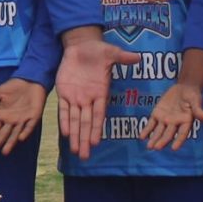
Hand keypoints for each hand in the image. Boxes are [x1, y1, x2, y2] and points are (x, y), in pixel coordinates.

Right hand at [0, 78, 46, 155]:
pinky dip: (25, 132)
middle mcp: (11, 120)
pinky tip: (20, 138)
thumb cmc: (14, 86)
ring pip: (15, 133)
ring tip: (5, 152)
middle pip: (3, 134)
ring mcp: (22, 120)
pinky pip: (29, 126)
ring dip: (10, 142)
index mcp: (2, 115)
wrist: (30, 79)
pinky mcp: (34, 117)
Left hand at [53, 28, 118, 157]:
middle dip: (85, 139)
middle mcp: (88, 99)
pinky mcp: (64, 92)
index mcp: (100, 93)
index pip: (98, 115)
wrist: (80, 45)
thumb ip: (122, 57)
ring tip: (75, 151)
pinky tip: (65, 133)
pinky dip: (64, 120)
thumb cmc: (97, 50)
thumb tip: (138, 57)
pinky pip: (63, 109)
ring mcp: (76, 97)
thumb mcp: (111, 52)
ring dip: (75, 135)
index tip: (96, 143)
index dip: (97, 128)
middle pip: (86, 123)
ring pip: (75, 120)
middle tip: (84, 156)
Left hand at [142, 81, 202, 151]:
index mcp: (186, 122)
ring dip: (154, 139)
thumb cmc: (192, 95)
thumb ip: (198, 110)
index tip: (174, 148)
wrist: (184, 88)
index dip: (179, 140)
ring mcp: (165, 120)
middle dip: (163, 141)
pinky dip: (146, 130)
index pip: (182, 133)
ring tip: (149, 147)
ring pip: (158, 131)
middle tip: (156, 147)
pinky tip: (141, 137)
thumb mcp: (196, 100)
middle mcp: (175, 124)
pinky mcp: (157, 114)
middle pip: (168, 134)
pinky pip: (151, 124)